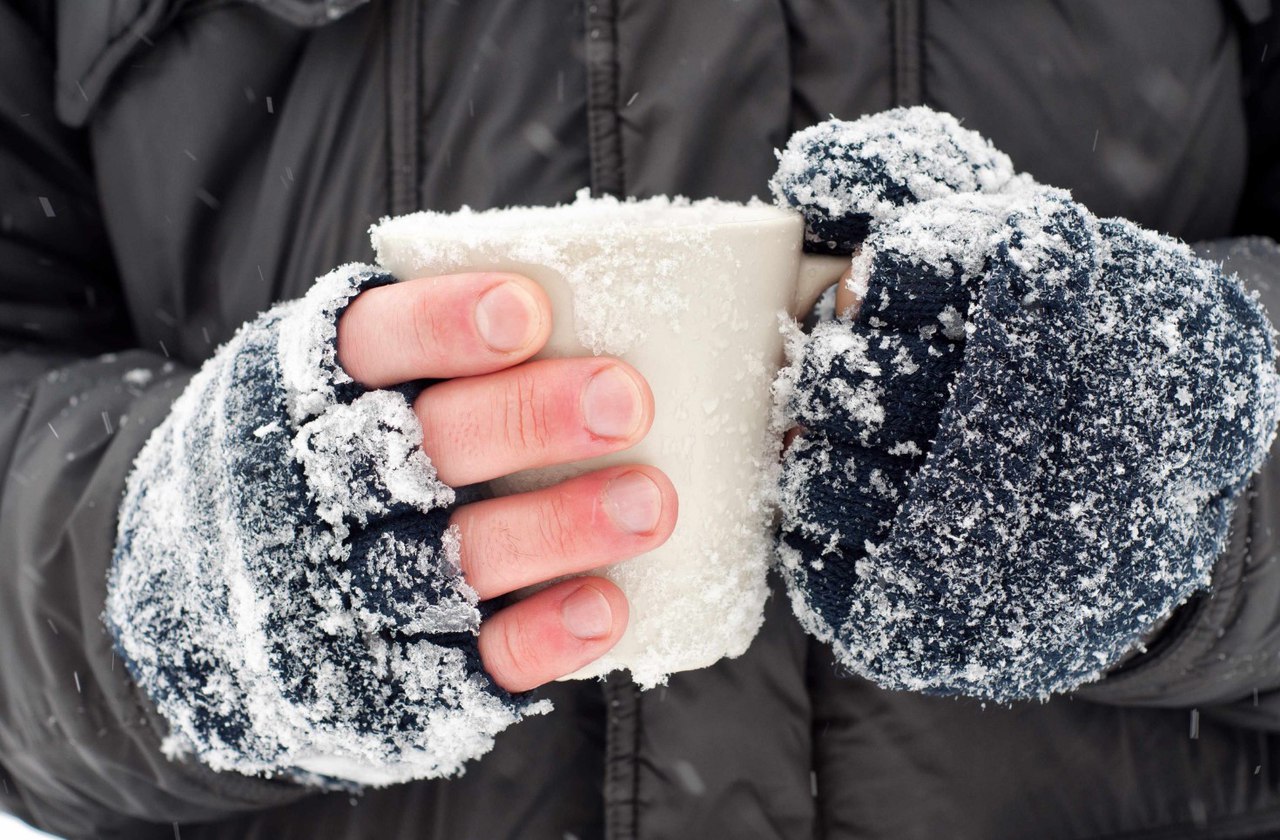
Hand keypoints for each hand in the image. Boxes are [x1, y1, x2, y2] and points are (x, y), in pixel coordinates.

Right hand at [337, 272, 677, 691]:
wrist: (220, 613)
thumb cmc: (332, 457)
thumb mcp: (342, 384)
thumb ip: (432, 351)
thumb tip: (584, 300)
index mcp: (310, 393)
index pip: (369, 346)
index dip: (442, 326)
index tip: (527, 311)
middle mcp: (319, 491)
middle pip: (422, 450)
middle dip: (526, 421)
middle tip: (626, 401)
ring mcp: (352, 589)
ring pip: (455, 558)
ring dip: (558, 528)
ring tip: (649, 503)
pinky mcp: (393, 672)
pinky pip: (470, 658)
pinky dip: (540, 634)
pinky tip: (605, 605)